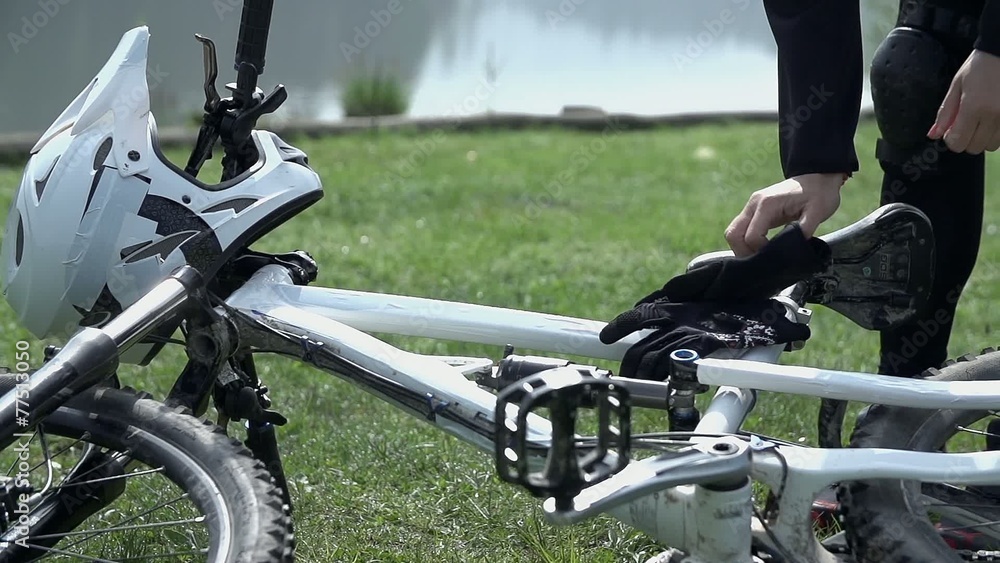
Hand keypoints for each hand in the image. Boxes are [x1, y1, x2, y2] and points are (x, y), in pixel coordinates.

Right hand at [724, 173, 844, 256]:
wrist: (817, 178)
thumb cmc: (819, 193)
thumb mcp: (819, 212)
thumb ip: (804, 230)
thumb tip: (793, 249)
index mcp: (767, 204)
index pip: (751, 236)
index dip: (761, 251)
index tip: (777, 255)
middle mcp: (754, 204)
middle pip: (733, 235)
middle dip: (744, 252)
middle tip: (763, 261)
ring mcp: (751, 207)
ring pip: (733, 233)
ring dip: (743, 248)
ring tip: (762, 256)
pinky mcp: (753, 211)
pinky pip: (740, 230)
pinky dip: (746, 242)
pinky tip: (761, 248)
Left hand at [928, 49, 999, 153]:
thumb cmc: (979, 67)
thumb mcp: (957, 86)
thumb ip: (945, 113)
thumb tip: (933, 135)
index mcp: (974, 107)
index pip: (958, 142)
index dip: (951, 139)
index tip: (951, 129)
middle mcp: (994, 115)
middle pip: (974, 148)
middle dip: (966, 139)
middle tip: (966, 123)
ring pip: (992, 145)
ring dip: (983, 138)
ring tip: (982, 120)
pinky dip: (996, 133)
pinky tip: (993, 120)